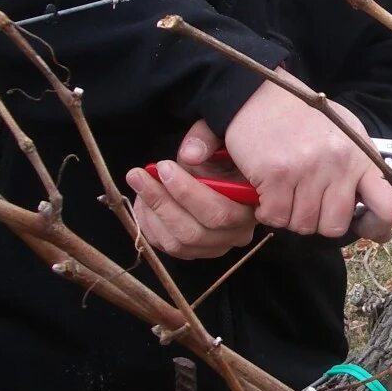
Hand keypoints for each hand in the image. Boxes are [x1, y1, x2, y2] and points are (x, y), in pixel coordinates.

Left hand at [125, 120, 257, 259]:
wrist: (229, 170)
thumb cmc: (226, 155)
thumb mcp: (222, 138)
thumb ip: (207, 141)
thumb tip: (188, 156)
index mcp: (253, 208)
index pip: (220, 213)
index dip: (187, 193)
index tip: (163, 167)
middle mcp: (238, 234)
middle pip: (194, 232)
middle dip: (161, 202)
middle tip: (139, 175)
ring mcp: (216, 247)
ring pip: (177, 243)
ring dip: (151, 214)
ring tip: (139, 183)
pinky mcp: (197, 252)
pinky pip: (167, 247)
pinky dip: (149, 225)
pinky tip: (142, 201)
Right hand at [220, 68, 391, 241]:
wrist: (259, 96)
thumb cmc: (304, 118)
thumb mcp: (346, 136)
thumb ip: (362, 174)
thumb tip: (381, 223)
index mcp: (361, 156)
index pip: (389, 206)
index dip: (379, 226)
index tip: (367, 228)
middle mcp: (339, 163)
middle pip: (335, 225)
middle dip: (320, 221)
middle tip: (308, 202)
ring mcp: (308, 169)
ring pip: (303, 225)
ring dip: (291, 215)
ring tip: (286, 192)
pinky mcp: (277, 174)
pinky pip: (275, 217)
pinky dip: (268, 212)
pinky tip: (268, 193)